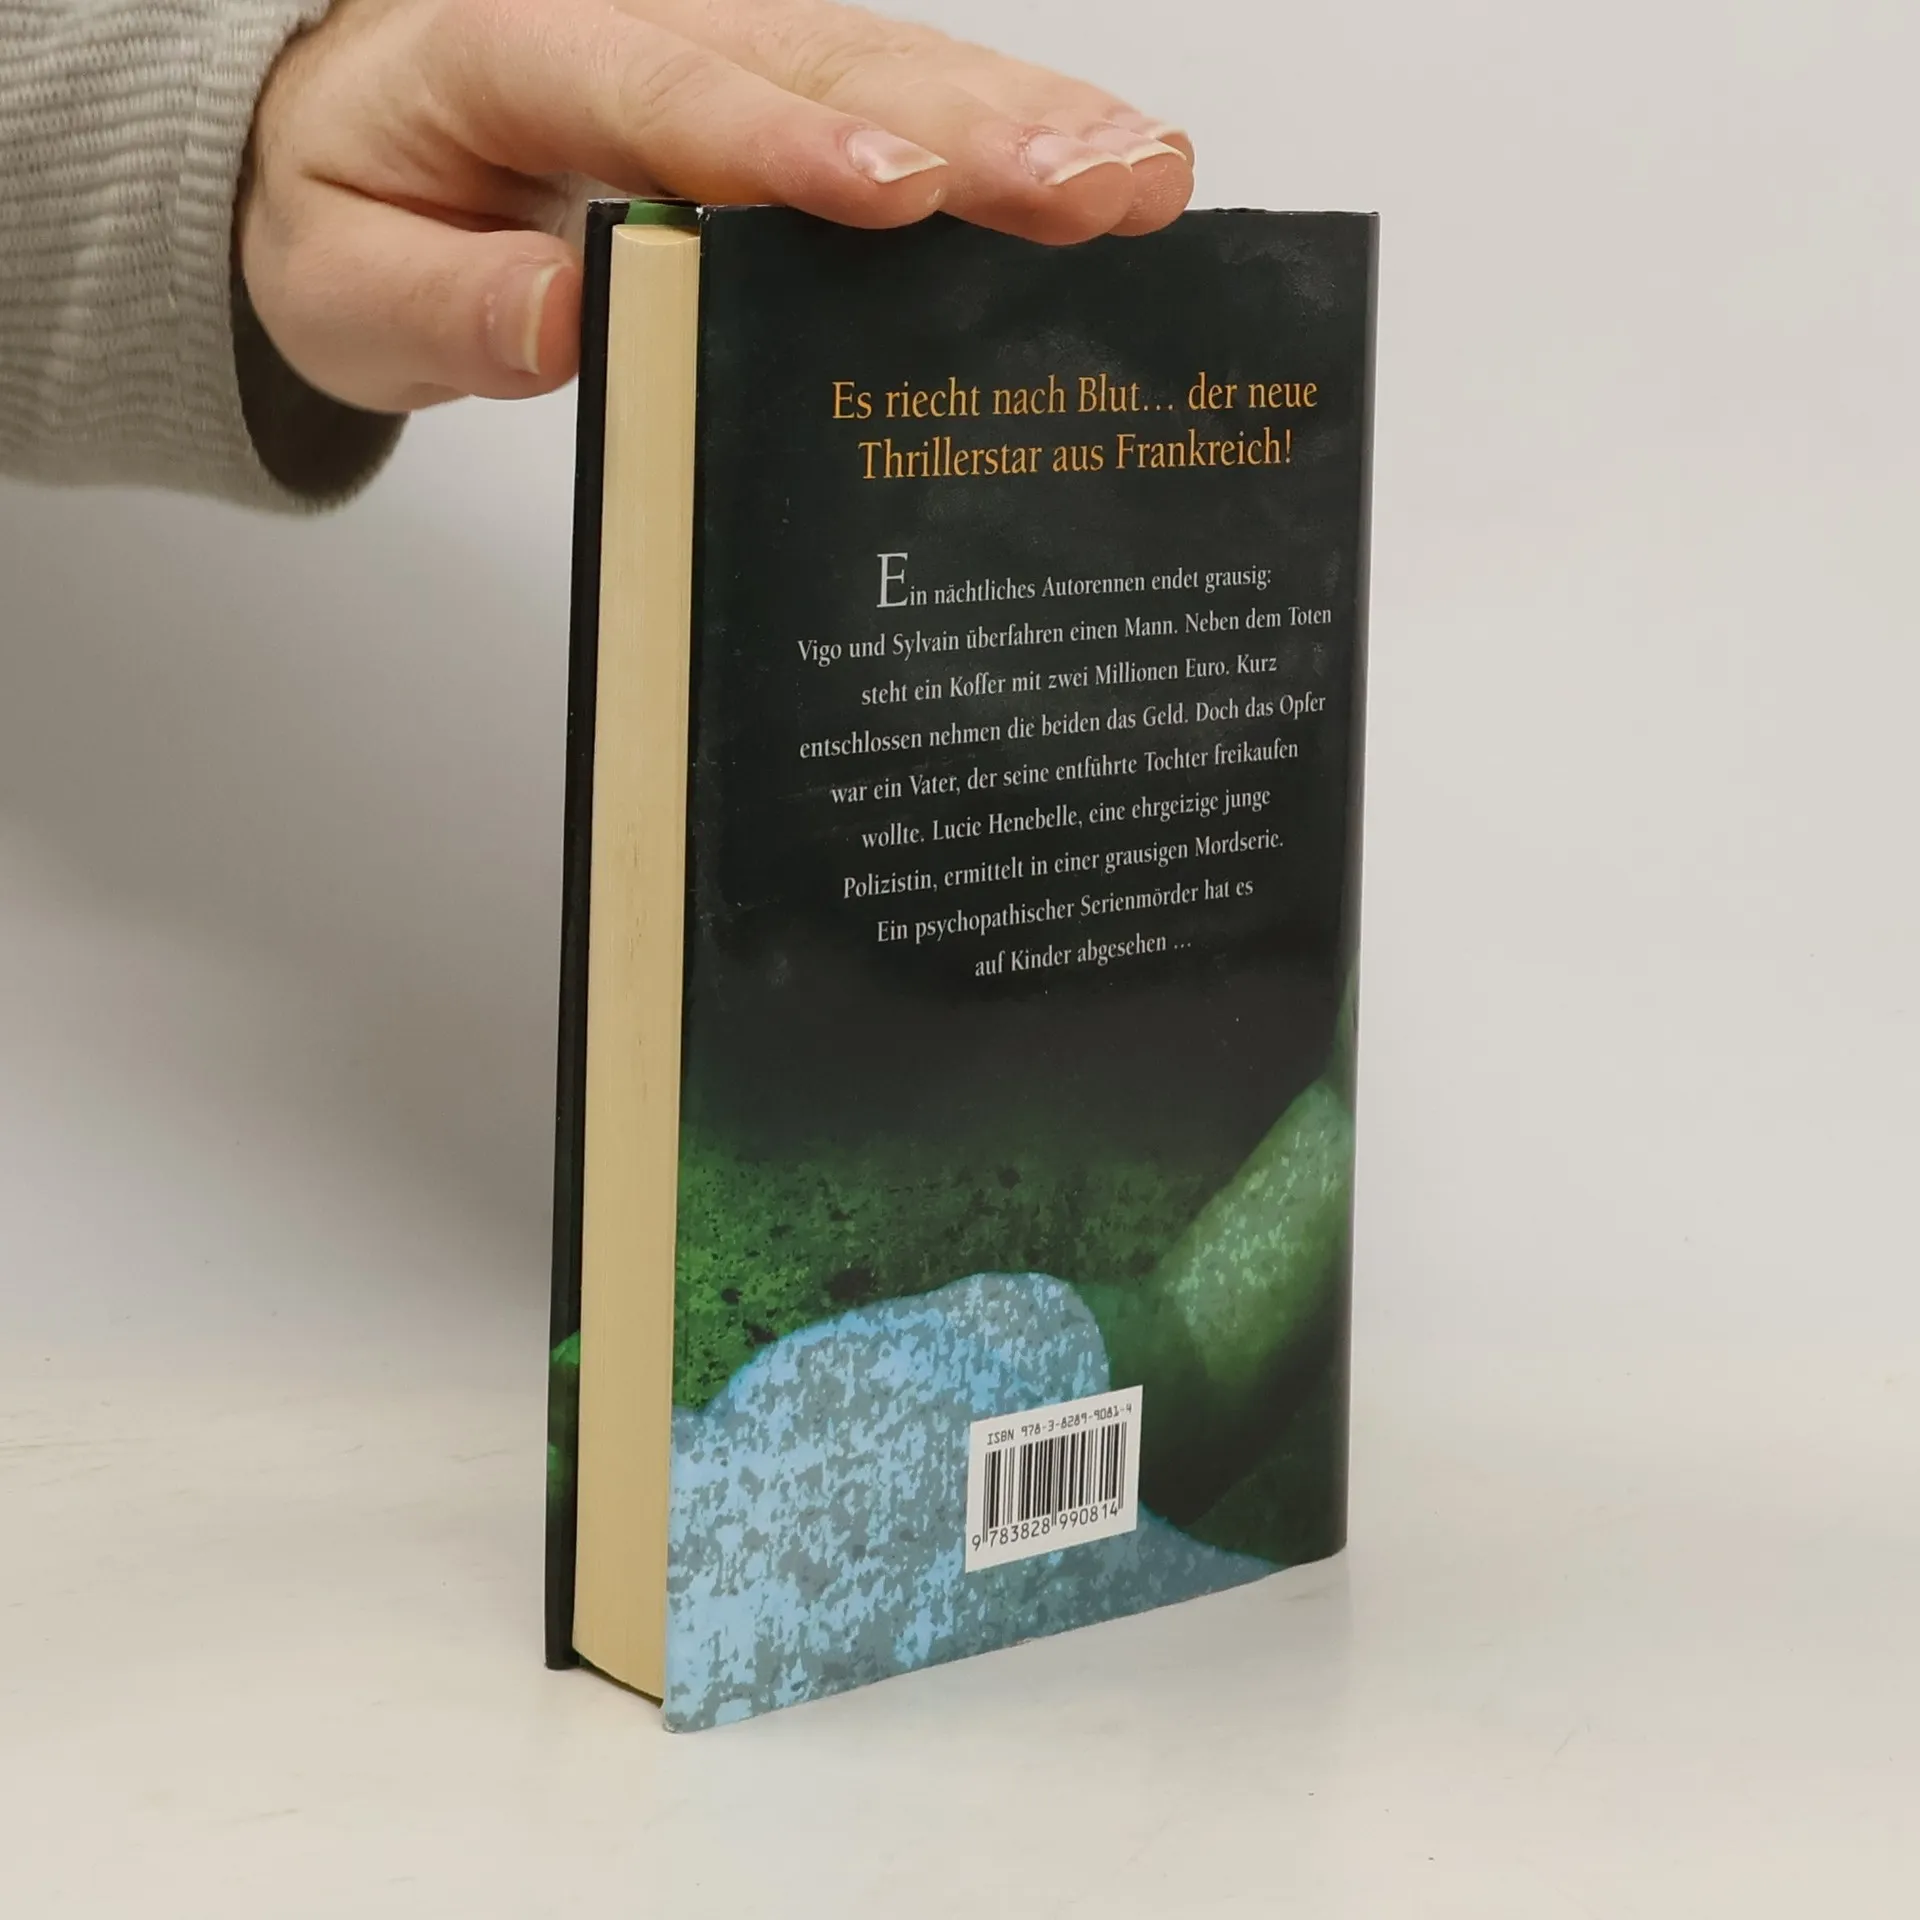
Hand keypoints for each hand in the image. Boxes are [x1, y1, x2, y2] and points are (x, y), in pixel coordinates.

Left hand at [239, 0, 1194, 413]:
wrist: (374, 149)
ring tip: (1147, 178)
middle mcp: (658, 29)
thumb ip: (439, 302)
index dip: (786, 143)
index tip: (896, 194)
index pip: (668, 92)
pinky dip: (1019, 137)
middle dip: (973, 131)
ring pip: (899, 71)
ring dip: (1032, 124)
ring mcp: (741, 59)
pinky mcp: (796, 102)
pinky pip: (913, 106)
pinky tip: (1118, 171)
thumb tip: (564, 313)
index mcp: (526, 57)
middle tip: (1096, 190)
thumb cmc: (365, 209)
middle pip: (829, 68)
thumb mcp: (346, 280)